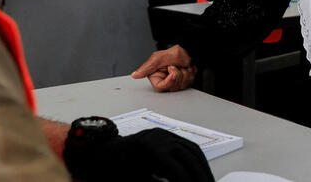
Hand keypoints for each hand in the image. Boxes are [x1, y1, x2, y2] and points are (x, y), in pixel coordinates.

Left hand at [65, 128, 214, 181]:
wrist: (101, 154)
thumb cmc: (114, 171)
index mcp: (150, 149)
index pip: (178, 171)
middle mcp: (161, 137)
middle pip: (190, 158)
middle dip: (201, 176)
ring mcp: (165, 134)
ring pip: (193, 150)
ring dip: (203, 168)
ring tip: (209, 181)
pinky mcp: (166, 136)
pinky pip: (188, 146)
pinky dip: (197, 160)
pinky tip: (201, 172)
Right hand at [131, 46, 196, 91]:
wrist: (190, 49)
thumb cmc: (175, 52)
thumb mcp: (158, 58)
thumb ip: (146, 67)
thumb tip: (134, 74)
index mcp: (157, 75)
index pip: (160, 87)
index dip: (168, 81)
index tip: (172, 72)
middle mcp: (166, 79)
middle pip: (172, 87)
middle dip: (177, 75)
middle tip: (176, 66)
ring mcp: (176, 81)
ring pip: (181, 86)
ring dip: (184, 74)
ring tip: (182, 66)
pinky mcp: (185, 81)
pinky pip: (188, 84)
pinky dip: (190, 75)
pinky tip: (188, 68)